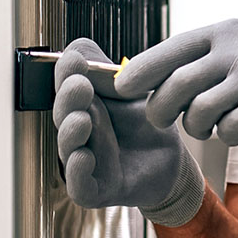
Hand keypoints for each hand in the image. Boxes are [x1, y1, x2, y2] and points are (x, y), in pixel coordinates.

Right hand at [53, 38, 204, 226]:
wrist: (172, 160)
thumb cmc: (145, 123)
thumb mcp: (133, 91)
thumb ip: (107, 71)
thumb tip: (77, 48)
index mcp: (84, 105)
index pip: (67, 88)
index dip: (66, 75)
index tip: (73, 61)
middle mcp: (79, 132)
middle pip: (65, 115)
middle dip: (69, 100)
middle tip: (79, 85)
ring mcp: (84, 160)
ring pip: (68, 148)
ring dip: (71, 132)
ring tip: (82, 119)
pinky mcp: (95, 188)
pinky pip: (79, 184)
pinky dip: (77, 171)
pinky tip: (84, 156)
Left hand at [114, 18, 237, 153]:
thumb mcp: (227, 52)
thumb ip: (189, 60)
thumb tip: (130, 74)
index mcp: (222, 32)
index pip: (172, 49)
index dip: (141, 71)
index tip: (120, 88)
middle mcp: (237, 48)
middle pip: (178, 85)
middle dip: (162, 109)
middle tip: (162, 119)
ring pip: (200, 112)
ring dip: (197, 127)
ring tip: (209, 123)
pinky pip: (227, 131)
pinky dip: (227, 136)